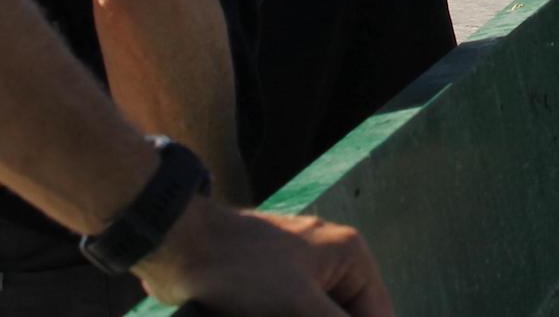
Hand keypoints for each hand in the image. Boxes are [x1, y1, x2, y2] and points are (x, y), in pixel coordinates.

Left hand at [136, 195, 392, 316]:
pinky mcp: (274, 286)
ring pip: (319, 316)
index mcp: (351, 255)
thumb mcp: (300, 305)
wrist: (180, 249)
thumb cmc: (242, 269)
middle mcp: (333, 261)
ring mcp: (301, 273)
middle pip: (347, 315)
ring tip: (268, 315)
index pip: (378, 314)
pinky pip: (296, 314)